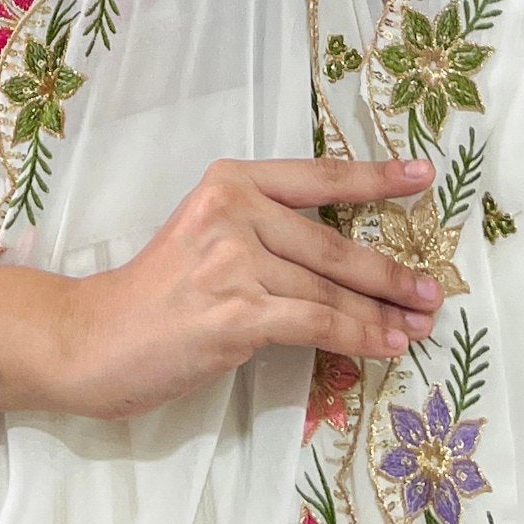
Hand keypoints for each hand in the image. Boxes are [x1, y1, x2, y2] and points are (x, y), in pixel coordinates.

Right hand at [58, 156, 446, 421]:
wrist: (91, 339)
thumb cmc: (151, 297)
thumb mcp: (205, 239)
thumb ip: (263, 237)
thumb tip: (341, 265)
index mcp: (228, 182)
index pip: (318, 177)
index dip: (375, 177)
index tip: (421, 176)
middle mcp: (233, 211)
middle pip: (333, 242)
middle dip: (390, 273)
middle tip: (433, 290)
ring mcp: (235, 262)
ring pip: (330, 289)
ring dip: (382, 313)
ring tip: (418, 326)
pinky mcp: (238, 313)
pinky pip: (317, 324)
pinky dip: (360, 337)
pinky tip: (388, 346)